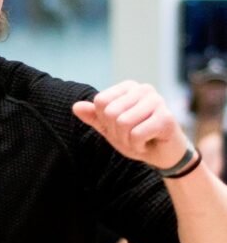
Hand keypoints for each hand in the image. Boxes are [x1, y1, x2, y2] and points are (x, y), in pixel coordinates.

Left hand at [72, 80, 188, 168]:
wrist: (164, 155)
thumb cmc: (138, 138)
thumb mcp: (111, 129)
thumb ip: (94, 117)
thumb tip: (75, 106)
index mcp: (128, 87)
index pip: (100, 102)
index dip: (105, 121)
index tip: (120, 127)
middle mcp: (143, 89)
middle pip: (110, 113)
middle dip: (117, 133)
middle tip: (131, 136)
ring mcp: (157, 101)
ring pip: (123, 123)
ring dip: (128, 140)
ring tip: (141, 139)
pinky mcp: (166, 117)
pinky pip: (137, 134)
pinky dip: (138, 146)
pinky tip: (149, 143)